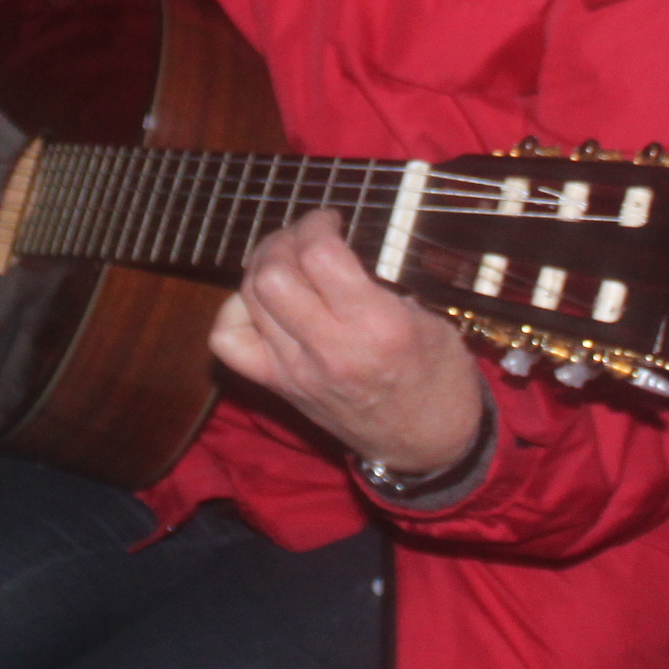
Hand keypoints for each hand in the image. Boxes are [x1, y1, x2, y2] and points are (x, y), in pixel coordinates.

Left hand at [208, 210, 486, 474]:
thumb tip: (340, 247)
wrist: (427, 447)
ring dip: (263, 266)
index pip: (319, 255)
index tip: (330, 221)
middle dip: (284, 240)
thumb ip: (383, 284)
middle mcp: (329, 347)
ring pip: (248, 298)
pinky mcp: (279, 386)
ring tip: (286, 260)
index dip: (317, 224)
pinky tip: (261, 304)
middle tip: (305, 237)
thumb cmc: (439, 378)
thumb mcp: (430, 319)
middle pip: (272, 274)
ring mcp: (296, 370)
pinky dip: (236, 312)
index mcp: (376, 325)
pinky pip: (228, 342)